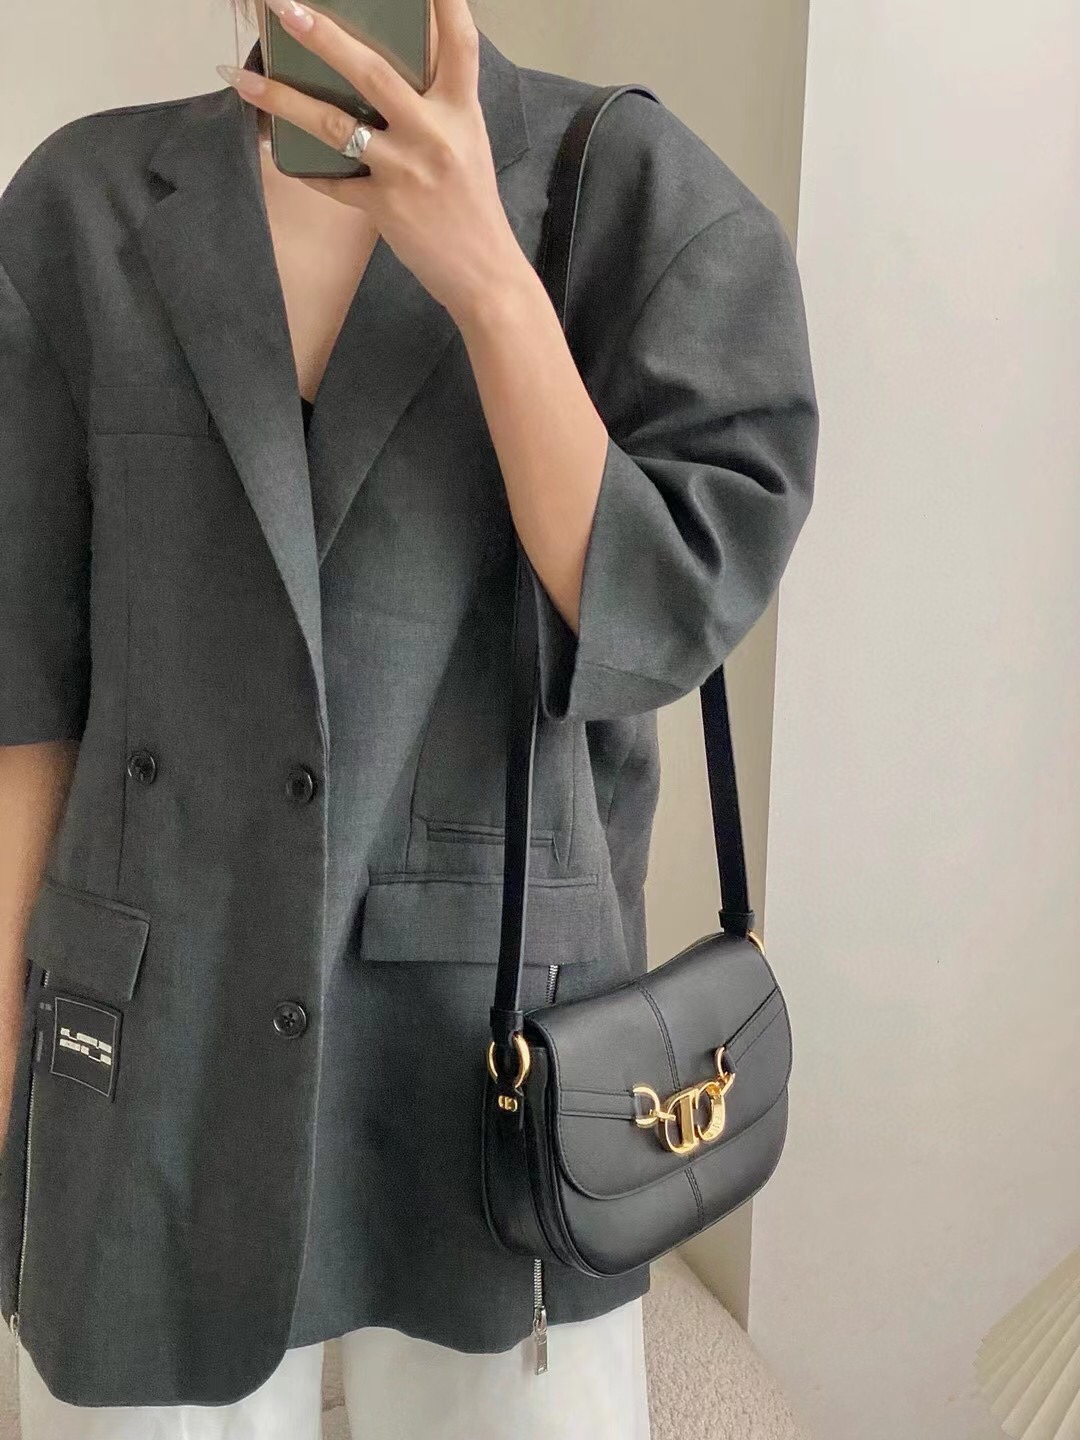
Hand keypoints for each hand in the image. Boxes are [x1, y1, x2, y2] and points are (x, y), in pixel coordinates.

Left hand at [220, 0, 532, 323]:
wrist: (484, 273)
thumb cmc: (472, 204)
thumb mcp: (467, 142)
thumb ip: (436, 103)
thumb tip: (390, 67)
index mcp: (462, 110)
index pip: (459, 43)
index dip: (445, 2)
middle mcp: (434, 134)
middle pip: (373, 72)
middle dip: (324, 36)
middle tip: (284, 6)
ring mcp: (406, 170)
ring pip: (334, 123)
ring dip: (283, 100)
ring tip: (244, 79)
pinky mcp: (384, 206)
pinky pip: (332, 181)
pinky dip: (304, 168)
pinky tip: (276, 152)